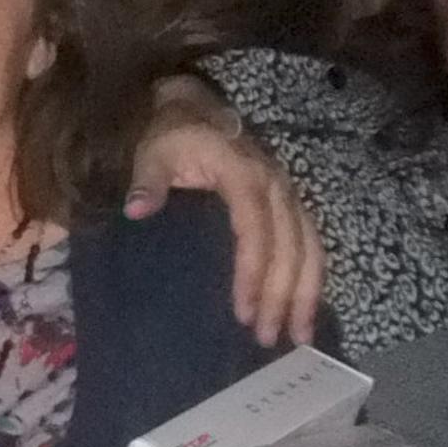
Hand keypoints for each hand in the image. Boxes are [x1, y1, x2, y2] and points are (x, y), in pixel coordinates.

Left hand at [125, 78, 322, 347]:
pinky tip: (305, 309)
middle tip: (268, 338)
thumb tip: (136, 208)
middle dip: (283, 295)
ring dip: (306, 293)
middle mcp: (275, 185)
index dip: (253, 271)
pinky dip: (310, 277)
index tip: (244, 311)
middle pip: (290, 246)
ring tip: (298, 336)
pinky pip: (309, 243)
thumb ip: (148, 180)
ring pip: (309, 247)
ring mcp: (287, 194)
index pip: (255, 229)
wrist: (192, 108)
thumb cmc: (171, 135)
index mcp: (245, 175)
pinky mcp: (289, 203)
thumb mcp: (154, 152)